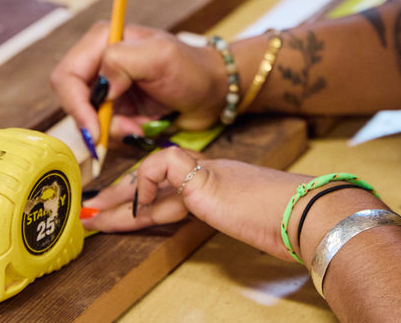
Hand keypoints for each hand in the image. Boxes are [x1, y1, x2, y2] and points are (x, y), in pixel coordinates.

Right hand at [49, 22, 226, 141]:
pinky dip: (122, 135)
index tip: (94, 129)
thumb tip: (99, 85)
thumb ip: (123, 61)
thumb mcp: (161, 56)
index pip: (67, 75)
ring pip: (88, 120)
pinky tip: (143, 128)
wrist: (214, 92)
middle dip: (97, 122)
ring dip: (114, 130)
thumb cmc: (193, 69)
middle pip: (72, 100)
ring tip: (142, 127)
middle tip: (129, 129)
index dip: (75, 104)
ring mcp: (108, 87)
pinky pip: (105, 130)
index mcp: (103, 40)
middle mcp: (100, 62)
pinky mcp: (117, 108)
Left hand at [83, 148, 314, 260]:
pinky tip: (136, 208)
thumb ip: (238, 223)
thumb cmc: (290, 223)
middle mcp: (212, 174)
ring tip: (94, 215)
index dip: (146, 202)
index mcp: (222, 186)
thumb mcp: (254, 225)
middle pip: (157, 181)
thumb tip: (248, 234)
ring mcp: (207, 172)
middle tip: (95, 211)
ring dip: (119, 198)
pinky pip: (160, 166)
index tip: (123, 217)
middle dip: (123, 198)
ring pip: (151, 175)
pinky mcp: (202, 177)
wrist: (306, 212)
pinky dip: (144, 185)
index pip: (175, 191)